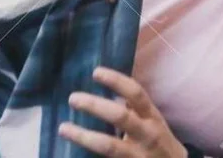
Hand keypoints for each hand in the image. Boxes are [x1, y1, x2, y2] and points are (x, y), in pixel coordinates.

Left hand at [60, 67, 186, 157]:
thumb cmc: (158, 141)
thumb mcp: (152, 122)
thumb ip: (134, 108)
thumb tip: (108, 90)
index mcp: (152, 118)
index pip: (136, 94)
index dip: (116, 81)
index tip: (95, 72)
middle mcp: (147, 135)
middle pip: (120, 117)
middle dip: (95, 106)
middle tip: (73, 98)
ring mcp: (137, 156)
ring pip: (109, 146)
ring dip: (83, 136)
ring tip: (63, 128)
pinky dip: (88, 154)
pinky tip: (72, 151)